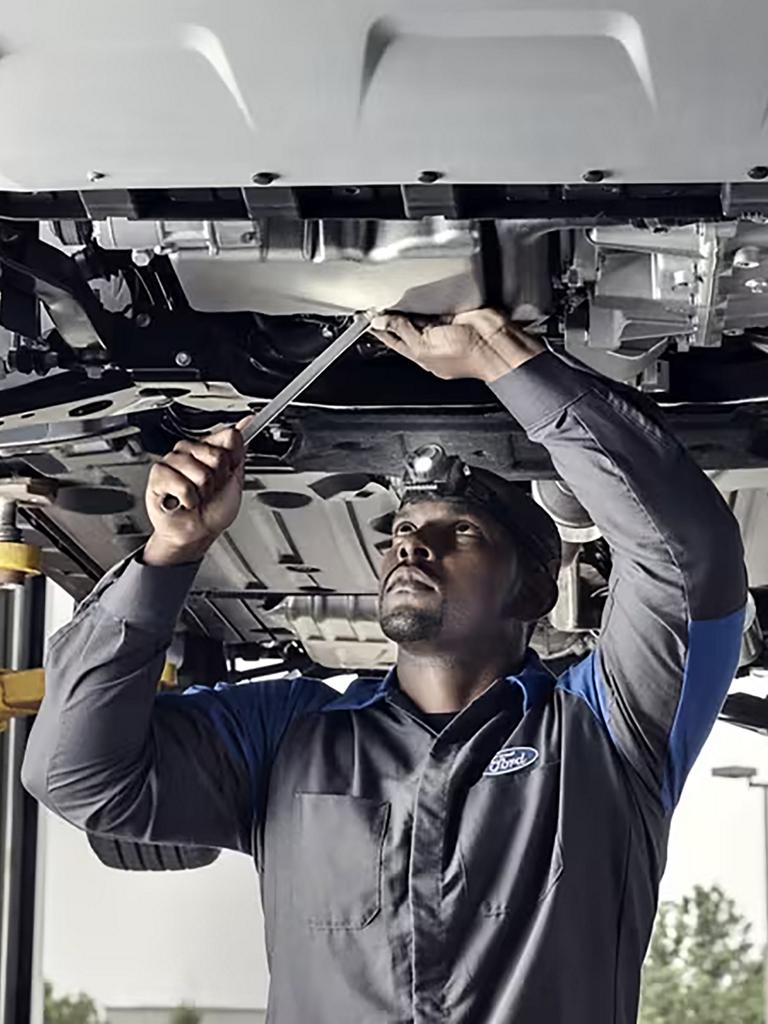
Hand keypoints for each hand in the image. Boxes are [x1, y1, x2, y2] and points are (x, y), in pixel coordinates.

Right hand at [143, 416, 250, 565]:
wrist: (199, 533)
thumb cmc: (214, 510)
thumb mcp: (235, 479)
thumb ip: (239, 451)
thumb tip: (247, 421)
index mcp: (209, 449)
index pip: (228, 436)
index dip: (232, 460)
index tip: (228, 474)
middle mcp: (191, 451)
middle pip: (214, 453)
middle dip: (217, 478)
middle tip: (210, 490)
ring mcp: (173, 461)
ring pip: (197, 469)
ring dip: (201, 491)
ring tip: (196, 496)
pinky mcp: (158, 474)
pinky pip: (180, 482)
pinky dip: (186, 498)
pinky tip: (183, 501)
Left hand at [370, 308, 544, 381]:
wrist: (495, 343)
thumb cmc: (468, 355)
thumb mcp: (425, 346)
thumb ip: (403, 332)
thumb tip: (383, 322)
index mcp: (422, 355)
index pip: (395, 341)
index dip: (381, 330)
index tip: (368, 318)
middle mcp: (431, 342)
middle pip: (405, 326)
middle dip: (393, 316)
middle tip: (378, 303)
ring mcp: (443, 327)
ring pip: (419, 313)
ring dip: (408, 306)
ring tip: (393, 296)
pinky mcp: (454, 312)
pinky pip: (435, 303)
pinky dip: (426, 298)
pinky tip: (418, 292)